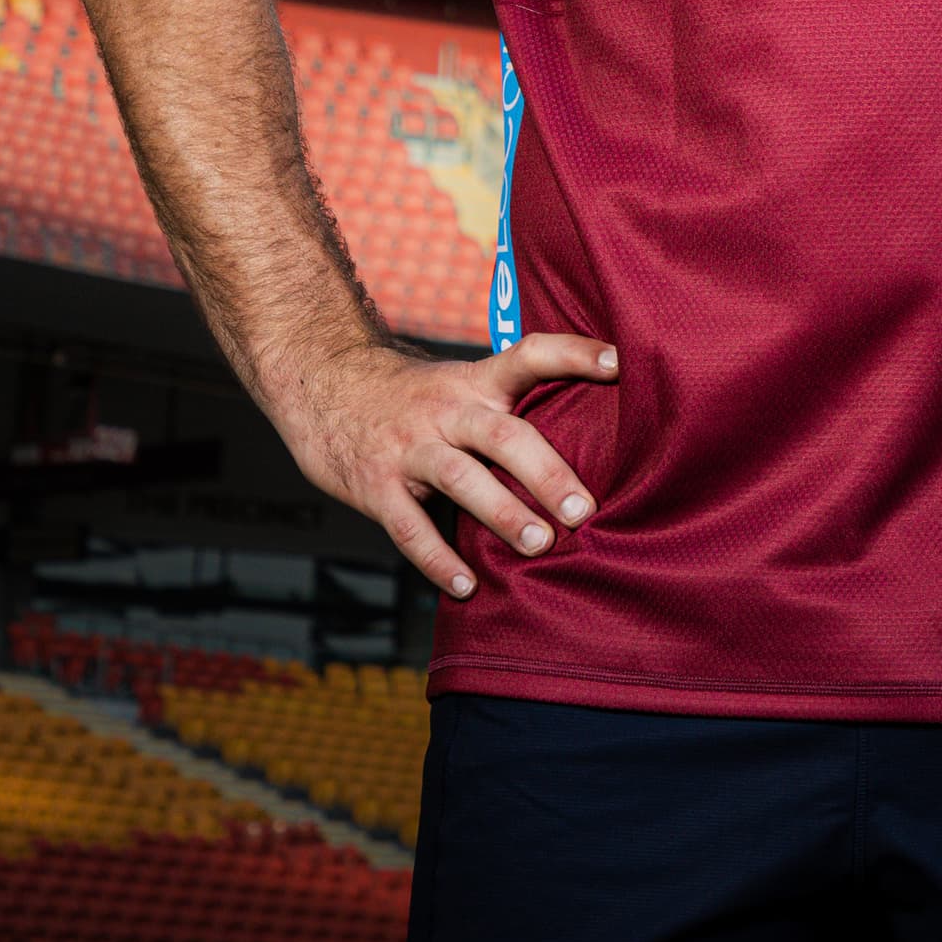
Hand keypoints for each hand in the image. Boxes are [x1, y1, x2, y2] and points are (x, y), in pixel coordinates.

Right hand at [270, 332, 619, 599]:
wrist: (323, 386)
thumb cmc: (414, 400)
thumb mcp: (461, 386)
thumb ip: (509, 411)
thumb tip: (592, 447)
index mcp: (474, 383)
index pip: (529, 356)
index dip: (573, 354)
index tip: (617, 362)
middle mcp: (445, 411)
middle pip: (502, 434)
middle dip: (546, 472)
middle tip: (583, 509)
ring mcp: (408, 448)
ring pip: (460, 478)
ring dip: (502, 512)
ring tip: (540, 545)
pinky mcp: (375, 486)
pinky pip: (408, 526)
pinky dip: (437, 559)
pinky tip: (465, 586)